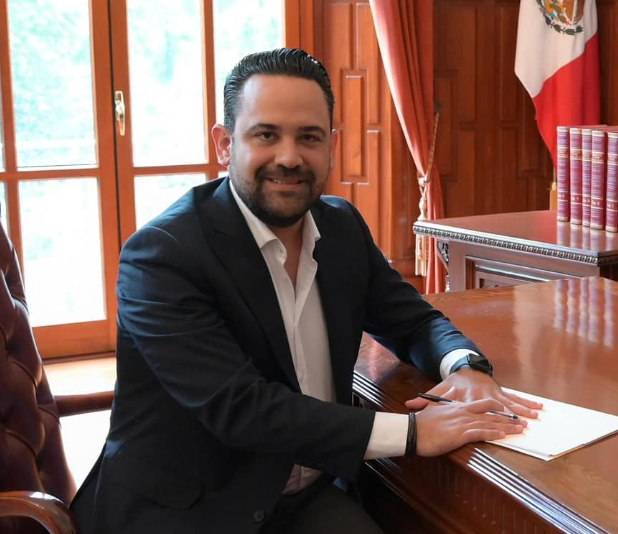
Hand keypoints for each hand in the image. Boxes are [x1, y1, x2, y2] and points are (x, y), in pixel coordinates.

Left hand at [405, 368, 542, 418]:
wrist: (464, 365)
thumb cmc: (452, 382)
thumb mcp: (439, 390)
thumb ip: (426, 399)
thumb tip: (409, 405)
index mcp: (468, 397)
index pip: (476, 409)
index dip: (484, 417)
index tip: (493, 425)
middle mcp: (484, 394)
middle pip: (497, 407)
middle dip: (509, 416)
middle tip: (522, 425)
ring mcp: (494, 392)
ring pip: (510, 402)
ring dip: (523, 410)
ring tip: (536, 416)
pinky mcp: (501, 391)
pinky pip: (515, 398)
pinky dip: (527, 402)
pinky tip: (539, 407)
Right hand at [413, 386, 524, 455]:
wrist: (412, 430)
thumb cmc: (421, 423)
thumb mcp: (433, 408)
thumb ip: (443, 400)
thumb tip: (451, 392)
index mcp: (457, 407)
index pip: (482, 405)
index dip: (496, 408)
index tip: (508, 411)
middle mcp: (462, 413)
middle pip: (490, 413)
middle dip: (507, 418)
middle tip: (522, 422)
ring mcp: (462, 423)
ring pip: (489, 423)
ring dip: (506, 427)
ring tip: (519, 429)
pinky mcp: (460, 434)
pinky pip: (480, 432)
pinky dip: (493, 433)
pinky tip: (502, 435)